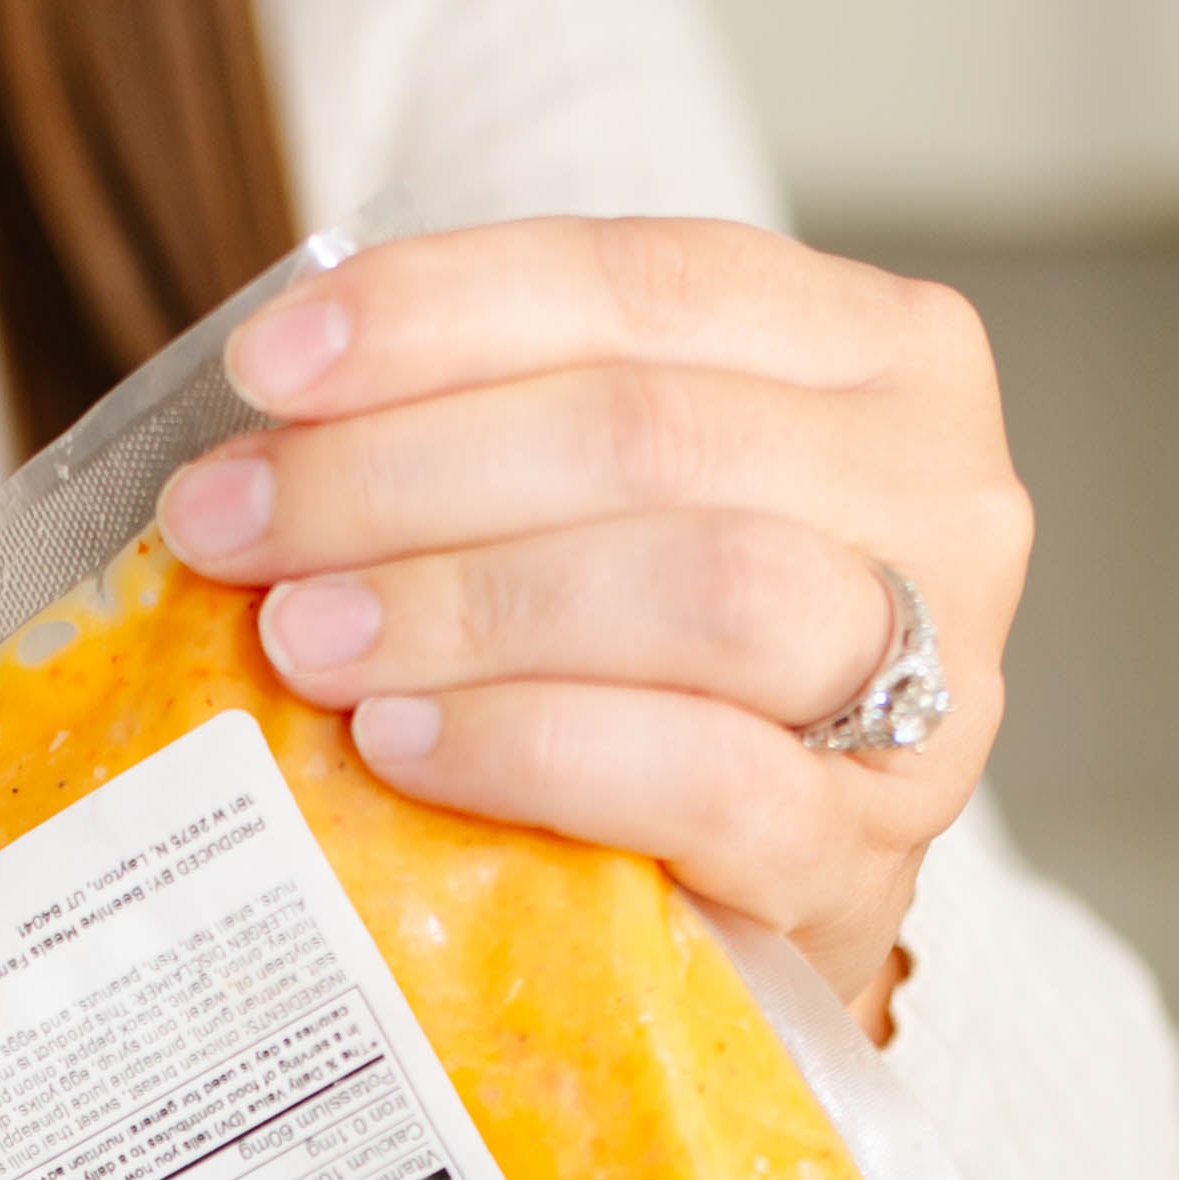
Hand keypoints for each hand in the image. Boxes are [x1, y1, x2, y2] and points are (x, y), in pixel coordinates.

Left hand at [157, 218, 1029, 1033]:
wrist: (756, 897)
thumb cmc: (664, 669)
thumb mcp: (608, 502)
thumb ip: (501, 422)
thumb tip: (267, 419)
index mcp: (882, 353)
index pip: (645, 283)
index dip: (439, 311)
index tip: (263, 369)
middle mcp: (942, 495)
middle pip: (649, 433)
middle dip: (402, 472)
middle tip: (236, 525)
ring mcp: (933, 681)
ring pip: (697, 586)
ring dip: (461, 603)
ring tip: (303, 635)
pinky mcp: (868, 851)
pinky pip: (699, 777)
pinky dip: (528, 745)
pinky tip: (399, 741)